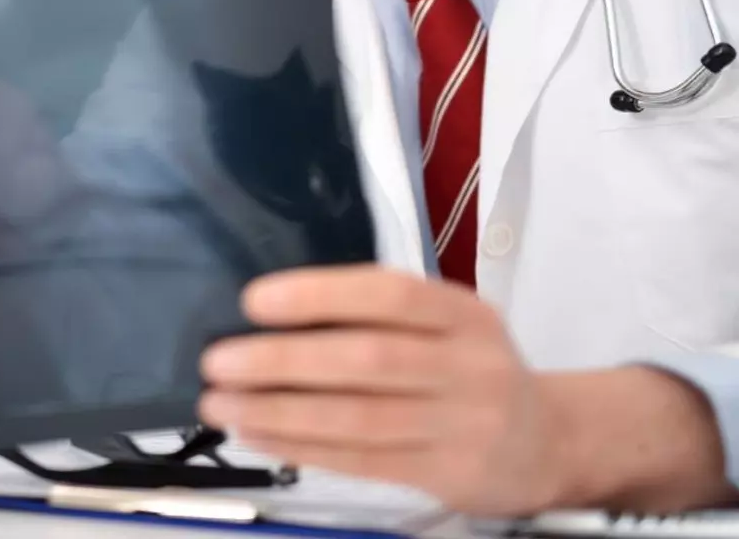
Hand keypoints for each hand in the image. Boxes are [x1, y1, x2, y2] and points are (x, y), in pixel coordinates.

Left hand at [198, 265, 564, 515]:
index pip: (389, 294)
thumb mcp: (448, 325)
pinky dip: (303, 447)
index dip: (320, 295)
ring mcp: (463, 425)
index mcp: (463, 313)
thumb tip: (271, 312)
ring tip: (221, 404)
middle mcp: (468, 366)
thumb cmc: (471, 369)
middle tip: (218, 360)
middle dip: (282, 361)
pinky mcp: (448, 475)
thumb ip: (382, 316)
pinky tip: (258, 434)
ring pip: (359, 419)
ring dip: (279, 412)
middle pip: (367, 360)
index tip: (254, 300)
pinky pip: (363, 461)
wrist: (551, 443)